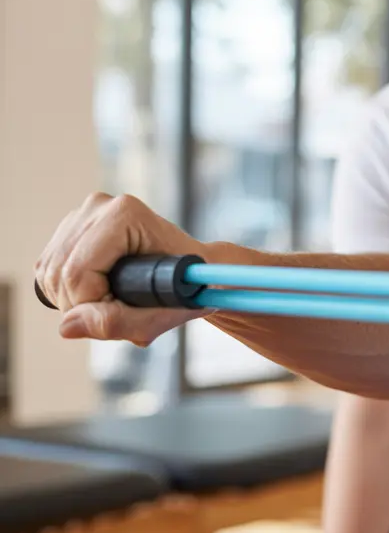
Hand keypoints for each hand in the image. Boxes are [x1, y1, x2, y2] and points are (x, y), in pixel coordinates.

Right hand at [35, 192, 206, 345]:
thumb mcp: (162, 312)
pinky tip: (98, 291)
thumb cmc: (189, 285)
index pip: (78, 274)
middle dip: (82, 306)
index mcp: (123, 214)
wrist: (197, 269)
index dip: (92, 306)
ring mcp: (82, 215)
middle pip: (59, 274)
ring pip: (49, 274)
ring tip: (113, 301)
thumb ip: (117, 321)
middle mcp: (99, 207)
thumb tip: (67, 326)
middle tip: (120, 310)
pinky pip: (47, 271)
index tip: (123, 311)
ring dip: (74, 301)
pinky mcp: (69, 229)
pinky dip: (66, 292)